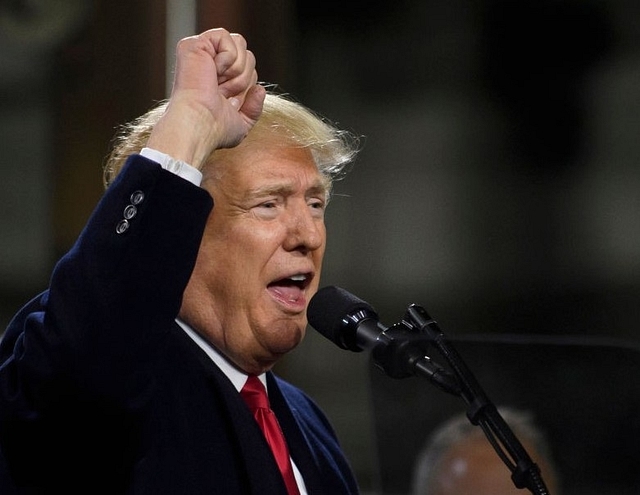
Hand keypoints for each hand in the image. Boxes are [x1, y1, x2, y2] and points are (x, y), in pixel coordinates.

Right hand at [147, 28, 265, 168]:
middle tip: (225, 93)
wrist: (200, 124)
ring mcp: (201, 54)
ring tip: (219, 83)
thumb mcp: (242, 124)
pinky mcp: (194, 44)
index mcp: (218, 81)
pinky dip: (226, 57)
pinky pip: (225, 36)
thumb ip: (254, 108)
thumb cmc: (215, 130)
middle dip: (244, 77)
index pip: (249, 70)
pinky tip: (213, 72)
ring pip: (239, 42)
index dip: (247, 86)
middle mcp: (209, 66)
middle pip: (248, 54)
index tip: (230, 101)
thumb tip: (260, 89)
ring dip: (237, 69)